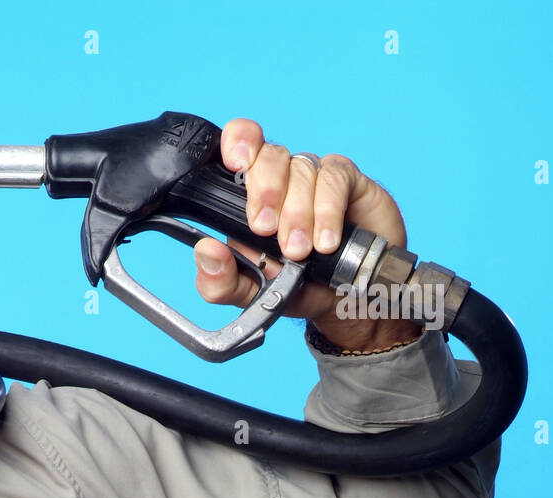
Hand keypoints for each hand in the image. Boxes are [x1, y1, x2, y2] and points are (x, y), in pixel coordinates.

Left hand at [192, 118, 421, 351]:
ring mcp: (314, 177)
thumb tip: (205, 251)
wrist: (344, 301)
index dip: (238, 142)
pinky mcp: (347, 182)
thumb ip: (219, 280)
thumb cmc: (295, 286)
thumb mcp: (250, 293)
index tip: (236, 163)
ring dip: (298, 212)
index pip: (240, 145)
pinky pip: (334, 178)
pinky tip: (325, 240)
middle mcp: (281, 178)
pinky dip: (328, 210)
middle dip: (265, 192)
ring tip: (299, 250)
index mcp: (249, 194)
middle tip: (265, 230)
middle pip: (269, 156)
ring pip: (301, 170)